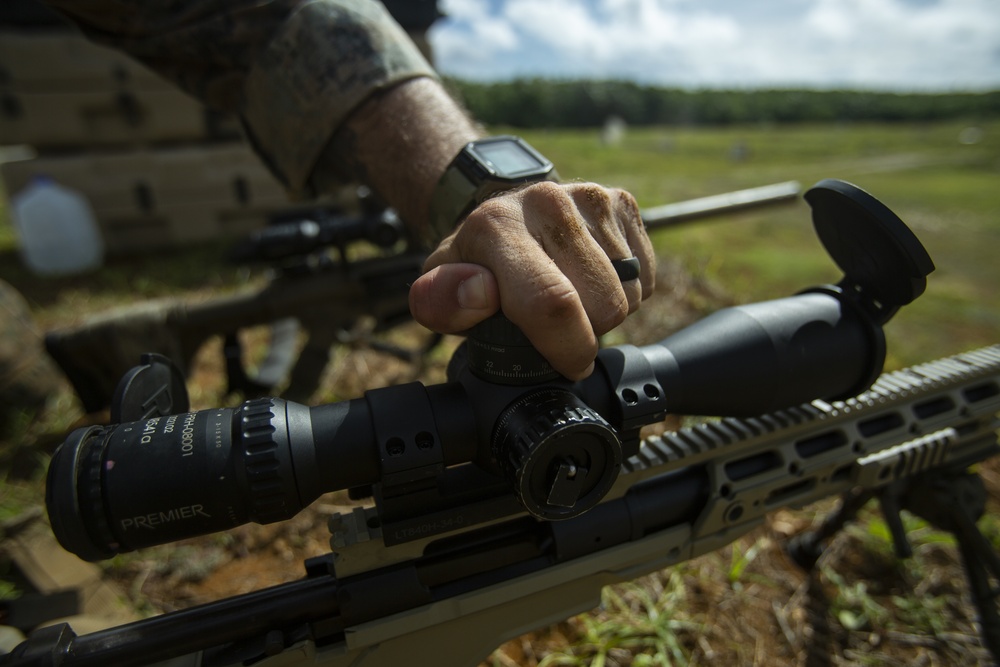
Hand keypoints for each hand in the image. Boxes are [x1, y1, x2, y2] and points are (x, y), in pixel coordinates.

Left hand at [408, 181, 654, 379]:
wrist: (503, 218)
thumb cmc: (476, 267)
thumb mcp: (442, 292)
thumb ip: (439, 301)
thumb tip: (478, 292)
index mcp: (496, 226)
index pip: (553, 302)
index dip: (569, 348)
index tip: (568, 363)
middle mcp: (546, 202)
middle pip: (604, 306)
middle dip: (587, 331)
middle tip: (555, 322)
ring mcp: (589, 197)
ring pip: (630, 293)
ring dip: (606, 310)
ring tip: (571, 296)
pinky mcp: (620, 202)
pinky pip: (646, 275)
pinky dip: (625, 289)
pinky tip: (592, 277)